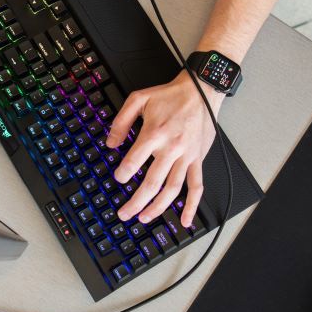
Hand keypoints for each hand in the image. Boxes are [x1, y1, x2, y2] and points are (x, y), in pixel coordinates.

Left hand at [105, 70, 222, 228]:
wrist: (201, 91)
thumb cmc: (171, 96)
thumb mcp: (139, 99)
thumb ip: (121, 121)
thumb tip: (111, 143)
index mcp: (154, 134)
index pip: (134, 162)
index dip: (123, 174)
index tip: (118, 179)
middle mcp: (171, 149)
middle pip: (152, 183)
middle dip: (135, 202)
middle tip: (124, 213)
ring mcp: (187, 157)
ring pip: (172, 190)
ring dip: (158, 208)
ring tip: (144, 218)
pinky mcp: (198, 159)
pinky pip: (197, 186)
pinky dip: (191, 206)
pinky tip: (185, 220)